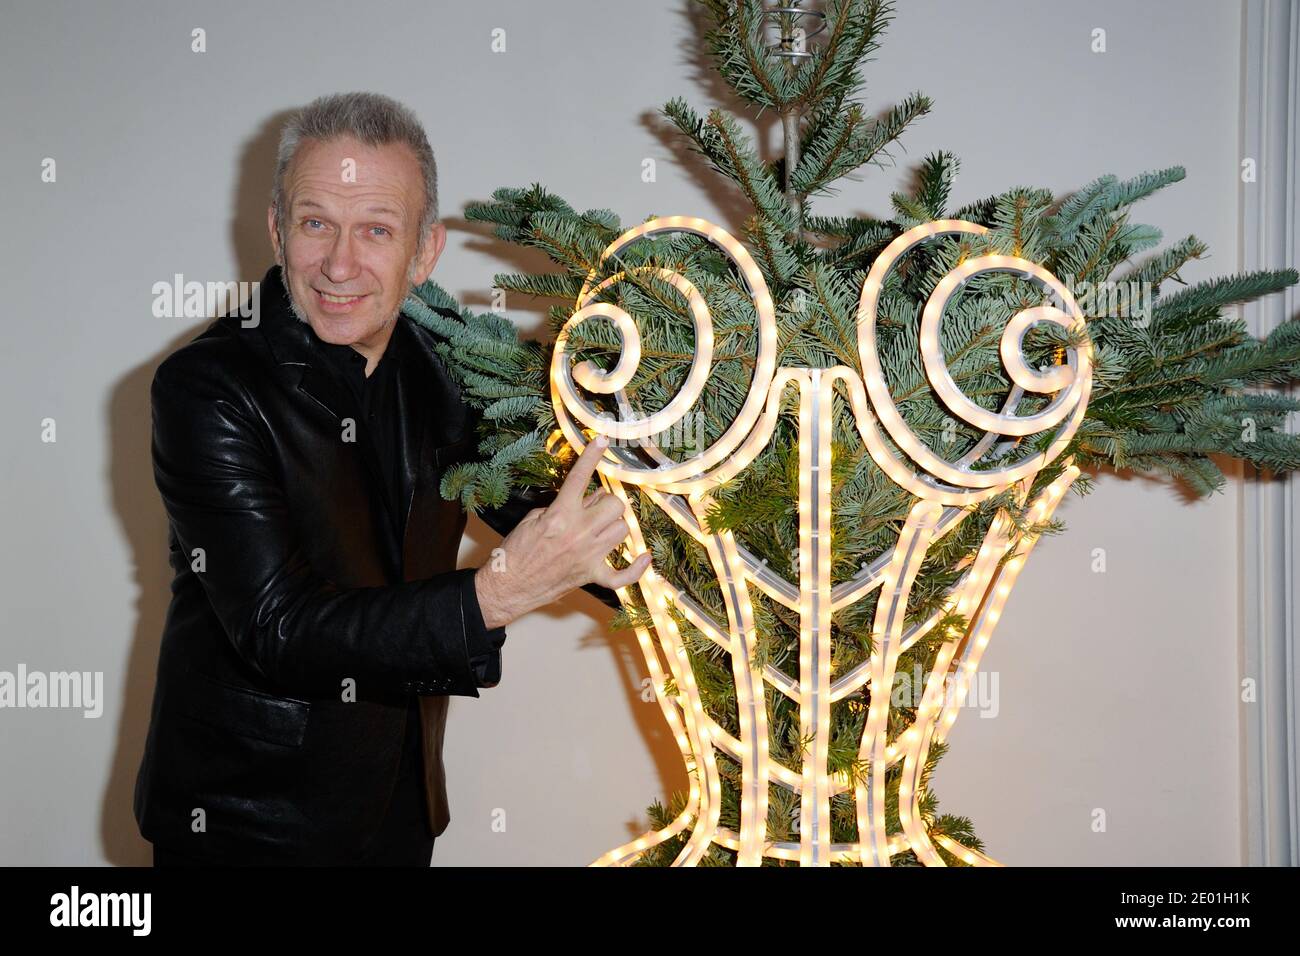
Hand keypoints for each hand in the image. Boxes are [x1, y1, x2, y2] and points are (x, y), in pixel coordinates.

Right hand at [474, 435, 652, 628]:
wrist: (508, 586)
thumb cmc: (515, 552)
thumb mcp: (532, 518)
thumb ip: (560, 507)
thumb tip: (583, 501)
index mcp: (561, 515)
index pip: (580, 478)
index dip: (591, 456)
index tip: (602, 441)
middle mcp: (579, 533)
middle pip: (614, 504)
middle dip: (607, 501)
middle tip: (594, 507)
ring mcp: (588, 555)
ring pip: (623, 530)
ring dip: (614, 525)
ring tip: (600, 528)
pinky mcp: (590, 575)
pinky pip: (623, 575)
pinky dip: (636, 569)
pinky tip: (644, 558)